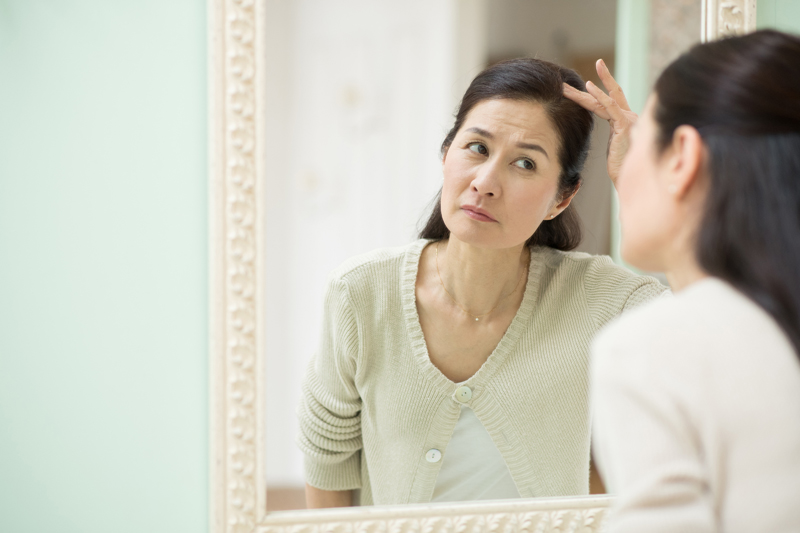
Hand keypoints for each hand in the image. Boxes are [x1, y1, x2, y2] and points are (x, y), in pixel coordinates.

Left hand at [562, 59, 636, 185]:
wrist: (632, 180)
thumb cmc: (624, 168)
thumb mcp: (616, 149)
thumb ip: (615, 139)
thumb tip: (614, 138)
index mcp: (625, 122)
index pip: (611, 101)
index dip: (600, 89)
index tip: (587, 80)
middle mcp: (628, 117)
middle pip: (608, 96)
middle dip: (597, 81)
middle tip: (585, 68)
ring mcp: (628, 119)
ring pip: (604, 99)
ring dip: (584, 90)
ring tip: (569, 82)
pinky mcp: (625, 125)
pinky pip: (610, 106)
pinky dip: (599, 95)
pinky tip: (589, 86)